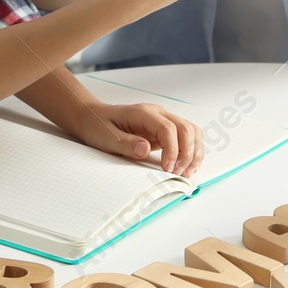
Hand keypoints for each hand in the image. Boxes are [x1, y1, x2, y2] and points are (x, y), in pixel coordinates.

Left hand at [71, 100, 204, 176]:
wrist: (94, 117)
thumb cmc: (98, 126)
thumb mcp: (106, 137)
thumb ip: (126, 143)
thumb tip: (146, 149)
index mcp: (143, 113)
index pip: (168, 128)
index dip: (172, 150)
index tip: (167, 169)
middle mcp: (158, 114)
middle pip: (185, 128)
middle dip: (187, 153)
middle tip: (179, 173)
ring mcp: (163, 120)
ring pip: (191, 131)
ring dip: (194, 152)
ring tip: (187, 172)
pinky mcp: (165, 130)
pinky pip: (186, 137)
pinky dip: (192, 150)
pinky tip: (188, 165)